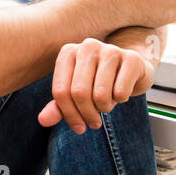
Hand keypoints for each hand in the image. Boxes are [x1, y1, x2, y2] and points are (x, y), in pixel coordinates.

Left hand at [38, 37, 154, 132]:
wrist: (132, 70)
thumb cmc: (99, 82)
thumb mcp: (76, 94)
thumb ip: (58, 107)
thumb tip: (43, 120)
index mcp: (68, 52)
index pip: (60, 91)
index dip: (69, 115)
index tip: (79, 128)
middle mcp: (87, 46)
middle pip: (79, 93)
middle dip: (87, 114)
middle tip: (94, 122)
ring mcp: (110, 50)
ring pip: (100, 94)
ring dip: (104, 108)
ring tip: (107, 104)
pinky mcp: (132, 58)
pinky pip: (121, 92)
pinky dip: (121, 100)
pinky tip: (121, 93)